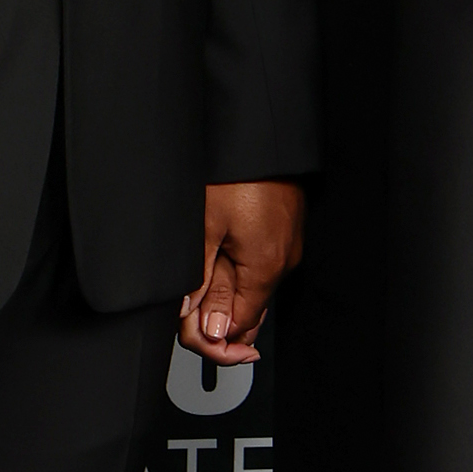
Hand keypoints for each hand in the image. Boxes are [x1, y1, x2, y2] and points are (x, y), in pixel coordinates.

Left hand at [179, 181, 304, 362]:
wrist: (258, 133)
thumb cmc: (234, 172)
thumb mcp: (205, 231)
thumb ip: (204, 284)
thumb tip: (207, 327)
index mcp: (266, 267)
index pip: (240, 328)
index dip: (210, 337)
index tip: (185, 329)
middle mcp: (284, 262)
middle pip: (250, 314)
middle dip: (216, 319)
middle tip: (185, 309)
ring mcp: (287, 246)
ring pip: (254, 290)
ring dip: (225, 294)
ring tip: (197, 280)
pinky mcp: (284, 231)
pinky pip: (261, 267)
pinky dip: (239, 272)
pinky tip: (217, 259)